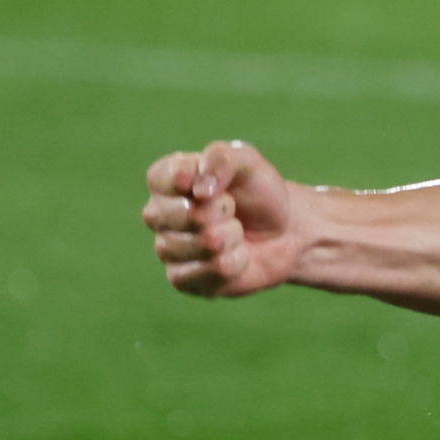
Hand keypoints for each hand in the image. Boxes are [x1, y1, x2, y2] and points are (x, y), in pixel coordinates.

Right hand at [142, 141, 301, 297]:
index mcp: (165, 179)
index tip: (221, 184)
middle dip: (224, 210)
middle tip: (232, 210)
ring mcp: (167, 248)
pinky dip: (238, 260)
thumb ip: (222, 159)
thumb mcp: (247, 161)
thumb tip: (199, 191)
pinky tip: (237, 254)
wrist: (282, 230)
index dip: (201, 180)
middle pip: (188, 214)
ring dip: (234, 236)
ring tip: (235, 231)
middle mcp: (158, 214)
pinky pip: (215, 269)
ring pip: (206, 243)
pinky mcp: (181, 279)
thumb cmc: (257, 192)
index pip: (166, 177)